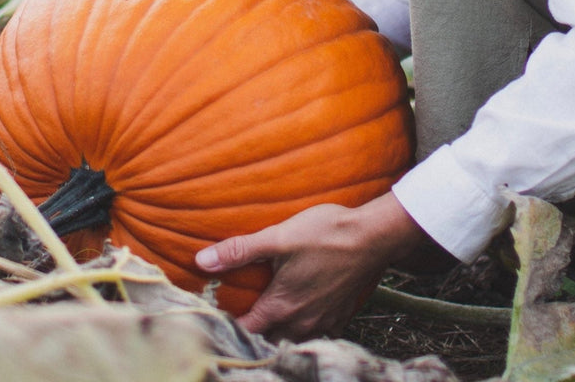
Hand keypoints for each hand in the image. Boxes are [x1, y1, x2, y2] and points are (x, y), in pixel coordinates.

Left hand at [195, 192, 425, 340]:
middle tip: (240, 314)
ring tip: (268, 316)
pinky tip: (301, 312)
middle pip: (268, 341)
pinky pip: (316, 334)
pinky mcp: (340, 316)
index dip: (227, 326)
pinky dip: (304, 329)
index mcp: (281, 307)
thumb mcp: (279, 236)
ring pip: (292, 340)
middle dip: (253, 333)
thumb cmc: (326, 233)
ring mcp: (323, 322)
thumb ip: (239, 251)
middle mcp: (301, 323)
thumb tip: (201, 262)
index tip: (214, 317)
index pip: (245, 331)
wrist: (374, 236)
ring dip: (278, 333)